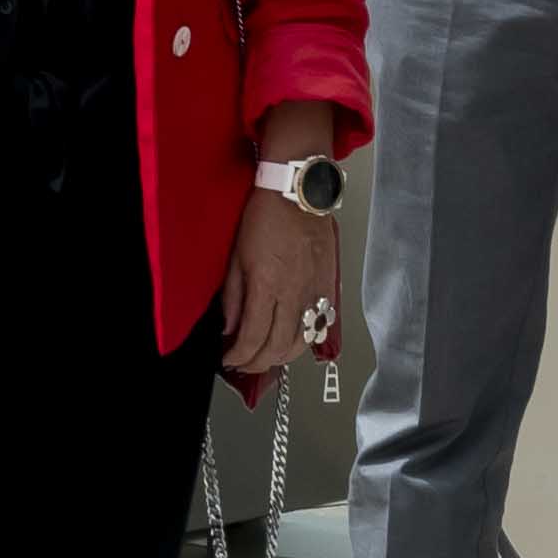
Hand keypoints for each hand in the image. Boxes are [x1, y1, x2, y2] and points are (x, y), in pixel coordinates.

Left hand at [226, 187, 341, 392]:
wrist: (298, 193)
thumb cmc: (266, 216)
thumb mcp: (236, 256)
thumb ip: (233, 297)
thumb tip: (230, 328)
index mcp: (266, 285)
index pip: (252, 338)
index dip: (239, 356)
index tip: (229, 359)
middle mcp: (293, 293)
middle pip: (277, 347)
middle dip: (257, 363)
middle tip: (244, 364)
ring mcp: (314, 292)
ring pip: (301, 342)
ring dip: (281, 357)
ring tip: (266, 357)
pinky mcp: (328, 287)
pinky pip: (319, 325)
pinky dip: (304, 341)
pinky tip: (292, 341)